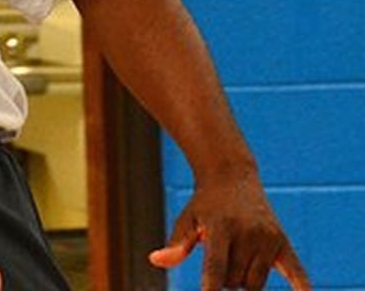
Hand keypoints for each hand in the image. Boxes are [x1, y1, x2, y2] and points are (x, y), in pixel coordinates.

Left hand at [149, 172, 309, 289]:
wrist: (232, 177)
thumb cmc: (204, 206)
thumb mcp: (187, 220)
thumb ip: (176, 245)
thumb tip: (156, 261)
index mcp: (220, 228)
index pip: (216, 267)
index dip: (212, 287)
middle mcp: (247, 233)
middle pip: (236, 282)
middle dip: (225, 281)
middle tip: (220, 259)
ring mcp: (268, 238)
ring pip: (255, 284)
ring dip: (244, 283)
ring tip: (235, 259)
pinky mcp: (283, 242)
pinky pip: (297, 272)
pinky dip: (301, 287)